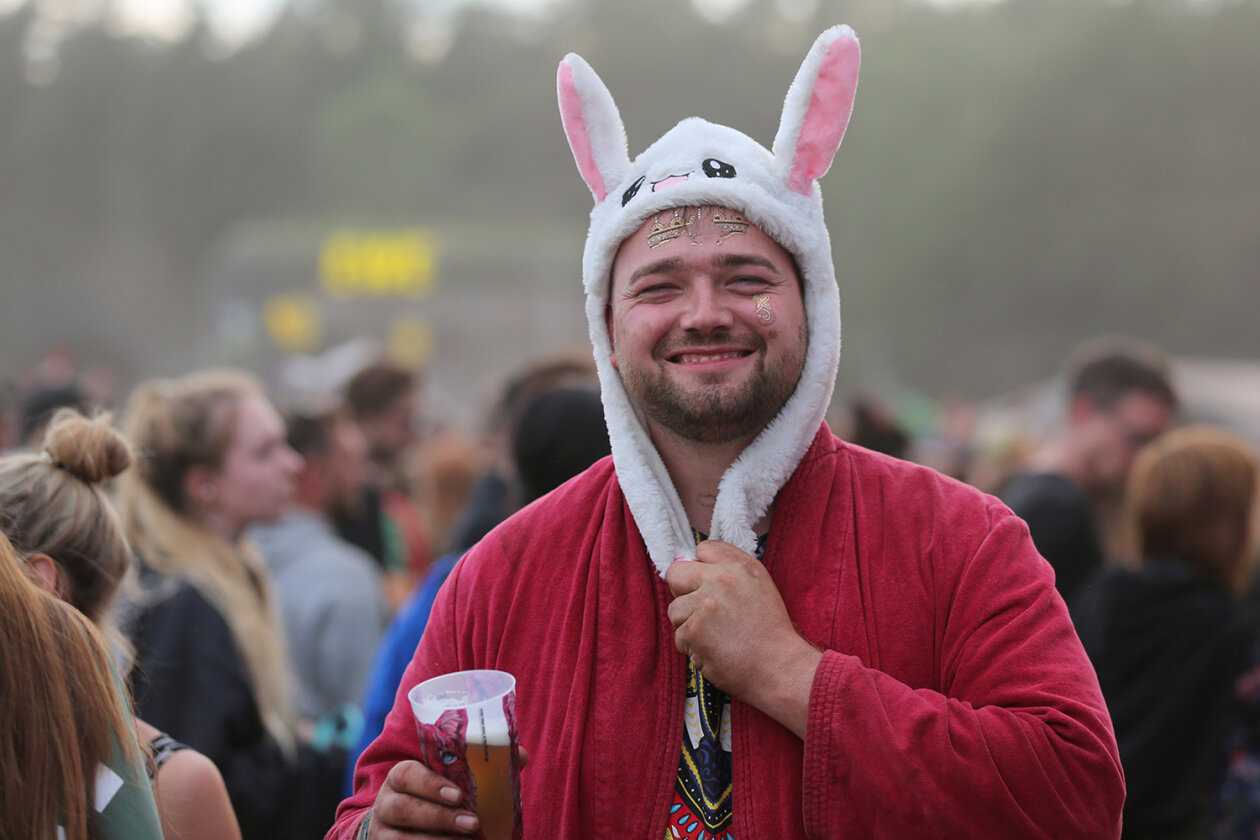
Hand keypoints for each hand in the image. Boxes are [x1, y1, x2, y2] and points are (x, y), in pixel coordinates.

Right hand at [367, 760, 478, 837]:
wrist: (403, 823)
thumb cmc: (431, 798)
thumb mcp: (438, 783)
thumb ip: (452, 777)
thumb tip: (476, 773)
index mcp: (398, 778)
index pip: (407, 775)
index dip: (432, 785)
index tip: (458, 796)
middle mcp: (385, 803)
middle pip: (403, 808)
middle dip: (440, 817)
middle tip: (471, 823)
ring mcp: (382, 830)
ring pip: (401, 838)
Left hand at [664, 540, 821, 736]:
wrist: (779, 668)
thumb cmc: (771, 630)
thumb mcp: (761, 585)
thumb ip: (732, 566)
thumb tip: (698, 557)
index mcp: (739, 567)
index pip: (703, 549)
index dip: (701, 569)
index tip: (708, 585)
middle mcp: (720, 581)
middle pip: (676, 574)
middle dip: (682, 593)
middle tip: (700, 612)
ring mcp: (705, 606)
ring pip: (675, 610)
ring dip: (688, 625)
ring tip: (714, 636)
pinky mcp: (694, 631)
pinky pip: (679, 636)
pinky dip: (693, 648)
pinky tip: (714, 651)